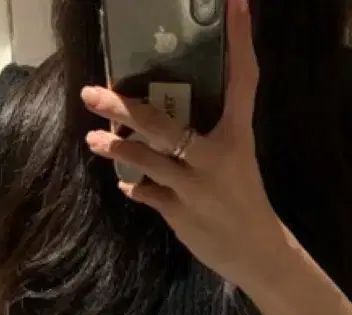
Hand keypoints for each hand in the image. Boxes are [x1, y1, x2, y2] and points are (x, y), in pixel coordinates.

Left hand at [82, 0, 284, 291]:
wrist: (257, 252)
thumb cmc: (244, 200)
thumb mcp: (238, 159)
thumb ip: (208, 135)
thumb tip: (167, 112)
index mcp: (238, 136)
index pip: (243, 79)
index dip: (240, 39)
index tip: (235, 2)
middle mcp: (215, 157)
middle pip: (162, 123)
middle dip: (123, 106)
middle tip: (93, 91)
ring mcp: (195, 187)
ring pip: (146, 160)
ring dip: (116, 147)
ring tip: (94, 138)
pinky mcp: (181, 214)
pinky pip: (147, 195)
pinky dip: (134, 187)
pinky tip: (124, 184)